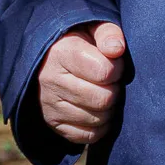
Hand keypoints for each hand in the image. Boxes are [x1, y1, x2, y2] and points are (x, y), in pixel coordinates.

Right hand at [37, 21, 127, 145]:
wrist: (46, 58)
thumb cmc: (78, 41)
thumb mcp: (91, 27)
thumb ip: (107, 33)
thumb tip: (117, 49)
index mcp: (61, 53)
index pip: (104, 71)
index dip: (118, 68)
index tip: (115, 62)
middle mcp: (51, 81)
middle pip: (103, 99)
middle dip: (114, 90)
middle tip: (111, 81)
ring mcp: (50, 105)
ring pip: (98, 119)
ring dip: (109, 108)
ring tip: (103, 92)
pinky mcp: (53, 124)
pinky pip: (88, 136)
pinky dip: (100, 126)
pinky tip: (97, 109)